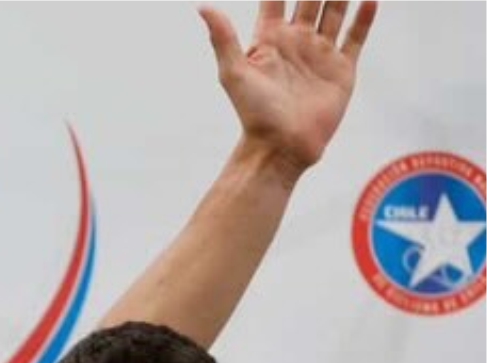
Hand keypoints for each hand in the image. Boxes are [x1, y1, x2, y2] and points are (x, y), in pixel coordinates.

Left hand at [200, 1, 376, 176]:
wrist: (282, 145)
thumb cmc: (254, 112)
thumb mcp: (233, 72)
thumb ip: (222, 37)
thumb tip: (202, 6)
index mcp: (270, 39)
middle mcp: (296, 42)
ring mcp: (320, 53)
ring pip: (334, 11)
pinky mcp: (342, 69)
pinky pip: (356, 37)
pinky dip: (364, 18)